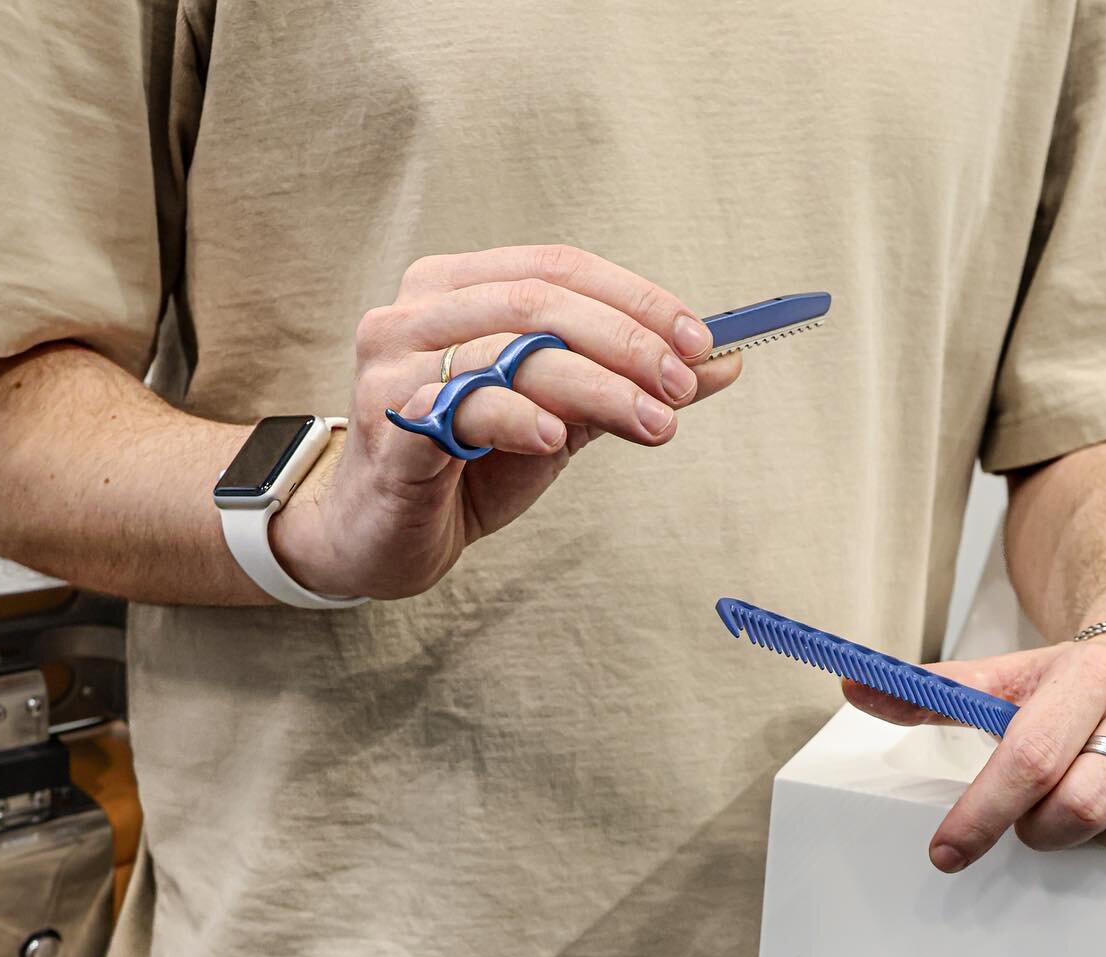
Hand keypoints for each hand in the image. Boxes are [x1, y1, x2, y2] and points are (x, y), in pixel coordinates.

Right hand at [270, 245, 741, 599]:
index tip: (699, 340)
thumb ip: (627, 386)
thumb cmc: (468, 468)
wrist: (383, 538)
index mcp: (459, 287)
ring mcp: (394, 364)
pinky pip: (460, 409)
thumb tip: (722, 363)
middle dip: (625, 341)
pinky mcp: (386, 424)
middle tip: (681, 385)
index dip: (634, 298)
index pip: (558, 268)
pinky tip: (557, 437)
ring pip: (509, 351)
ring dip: (594, 386)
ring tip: (653, 422)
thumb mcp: (560, 419)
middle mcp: (419, 310)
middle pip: (539, 302)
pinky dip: (517, 417)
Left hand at [844, 633, 1105, 871]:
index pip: (1029, 759)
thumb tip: (854, 686)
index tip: (948, 854)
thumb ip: (931, 693)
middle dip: (1045, 830)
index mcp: (1087, 673)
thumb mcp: (1005, 681)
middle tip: (1035, 820)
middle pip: (1088, 805)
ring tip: (1094, 806)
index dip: (983, 815)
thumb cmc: (1075, 684)